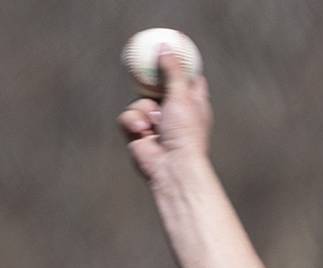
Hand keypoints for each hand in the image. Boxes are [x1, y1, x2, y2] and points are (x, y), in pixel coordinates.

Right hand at [117, 48, 211, 183]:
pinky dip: (133, 122)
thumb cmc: (185, 134)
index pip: (191, 80)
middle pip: (159, 87)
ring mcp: (156, 123)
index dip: (182, 66)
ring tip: (154, 124)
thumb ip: (173, 71)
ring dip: (143, 110)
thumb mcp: (182, 96)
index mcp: (194, 105)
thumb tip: (166, 47)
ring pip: (139, 101)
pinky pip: (128, 116)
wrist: (171, 166)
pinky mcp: (139, 133)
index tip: (174, 51)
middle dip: (151, 84)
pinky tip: (142, 133)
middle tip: (144, 69)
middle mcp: (176, 113)